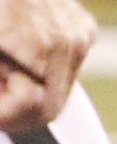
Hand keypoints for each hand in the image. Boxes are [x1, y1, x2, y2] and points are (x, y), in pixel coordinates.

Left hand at [0, 0, 95, 130]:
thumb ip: (1, 80)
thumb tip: (4, 112)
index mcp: (46, 51)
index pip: (39, 110)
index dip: (9, 118)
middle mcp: (74, 45)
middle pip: (53, 104)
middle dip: (18, 108)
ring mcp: (82, 34)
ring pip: (60, 85)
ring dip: (31, 89)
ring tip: (4, 74)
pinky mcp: (82, 25)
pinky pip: (66, 62)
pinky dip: (43, 69)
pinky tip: (18, 55)